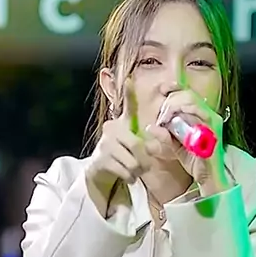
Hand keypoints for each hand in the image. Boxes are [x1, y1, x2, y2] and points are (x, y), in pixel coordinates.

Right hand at [86, 79, 159, 199]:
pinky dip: (130, 177)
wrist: (101, 172)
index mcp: (121, 123)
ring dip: (137, 170)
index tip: (129, 79)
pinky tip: (127, 176)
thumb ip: (145, 142)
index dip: (128, 93)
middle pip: (136, 145)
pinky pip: (124, 170)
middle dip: (144, 159)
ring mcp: (104, 144)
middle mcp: (111, 129)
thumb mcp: (133, 144)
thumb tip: (154, 145)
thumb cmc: (122, 155)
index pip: (126, 106)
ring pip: (132, 161)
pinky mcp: (100, 160)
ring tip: (134, 171)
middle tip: (144, 166)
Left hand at [146, 89, 228, 192]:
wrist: (207, 177)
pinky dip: (185, 117)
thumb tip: (150, 127)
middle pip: (188, 94)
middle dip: (170, 102)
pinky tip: (174, 124)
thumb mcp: (173, 146)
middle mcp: (207, 114)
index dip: (174, 88)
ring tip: (166, 121)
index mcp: (199, 115)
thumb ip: (164, 135)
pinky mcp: (213, 129)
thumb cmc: (193, 160)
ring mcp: (212, 121)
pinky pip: (200, 115)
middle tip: (162, 118)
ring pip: (192, 101)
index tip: (162, 90)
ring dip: (175, 107)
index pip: (187, 92)